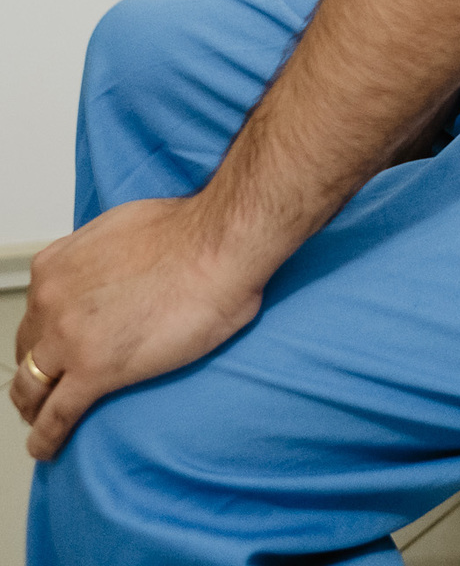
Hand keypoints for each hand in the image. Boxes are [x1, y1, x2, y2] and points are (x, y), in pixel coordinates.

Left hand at [9, 198, 262, 459]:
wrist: (215, 246)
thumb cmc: (185, 232)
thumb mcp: (117, 228)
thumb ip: (95, 255)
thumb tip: (108, 269)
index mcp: (55, 266)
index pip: (34, 312)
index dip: (43, 334)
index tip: (54, 347)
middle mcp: (51, 302)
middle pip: (27, 351)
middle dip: (36, 370)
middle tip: (48, 386)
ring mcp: (69, 340)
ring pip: (31, 388)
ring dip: (33, 408)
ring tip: (41, 422)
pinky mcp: (94, 373)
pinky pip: (55, 417)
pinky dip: (45, 438)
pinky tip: (47, 448)